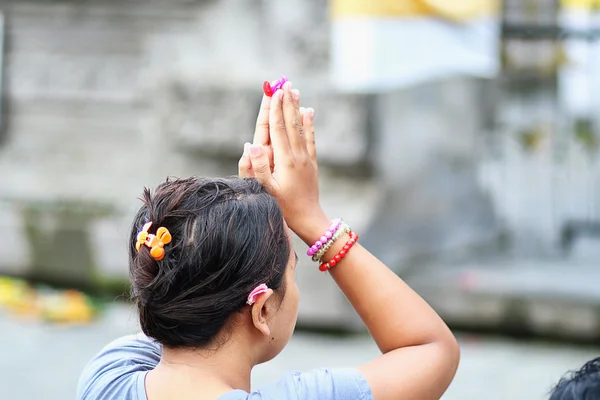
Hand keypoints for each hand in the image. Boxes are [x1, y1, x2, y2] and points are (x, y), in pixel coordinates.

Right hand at [239, 82, 327, 242]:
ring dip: (296, 108)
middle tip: (283, 83)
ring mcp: (306, 158)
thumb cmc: (284, 208)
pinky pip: (310, 139)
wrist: (309, 219)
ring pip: (301, 128)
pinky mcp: (311, 163)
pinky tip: (309, 112)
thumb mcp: (267, 191)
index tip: (274, 92)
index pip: (277, 129)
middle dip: (286, 103)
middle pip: (290, 123)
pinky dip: (309, 124)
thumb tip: (251, 144)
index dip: (275, 109)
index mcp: (285, 161)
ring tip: (295, 90)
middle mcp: (297, 155)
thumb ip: (258, 168)